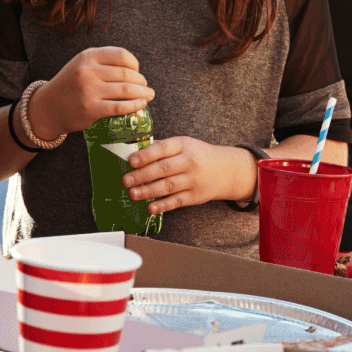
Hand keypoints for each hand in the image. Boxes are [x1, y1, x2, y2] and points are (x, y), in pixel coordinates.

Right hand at [26, 46, 151, 141]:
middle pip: (126, 73)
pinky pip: (119, 106)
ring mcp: (88, 90)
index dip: (134, 64)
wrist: (47, 108)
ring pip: (126, 89)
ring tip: (149, 95)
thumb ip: (102, 63)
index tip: (137, 72)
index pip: (121, 55)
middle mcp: (88, 70)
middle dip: (141, 81)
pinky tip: (141, 104)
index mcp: (87, 56)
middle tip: (146, 86)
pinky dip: (134, 105)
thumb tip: (134, 70)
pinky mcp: (90, 109)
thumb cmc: (69, 87)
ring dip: (142, 93)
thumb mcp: (81, 65)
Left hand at [122, 136, 254, 213]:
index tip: (131, 161)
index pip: (162, 149)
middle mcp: (189, 162)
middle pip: (163, 169)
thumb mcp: (183, 144)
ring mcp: (193, 180)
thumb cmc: (197, 155)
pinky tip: (150, 207)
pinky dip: (163, 205)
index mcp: (183, 145)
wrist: (225, 170)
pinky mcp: (195, 196)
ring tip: (132, 194)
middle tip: (125, 180)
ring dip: (148, 191)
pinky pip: (177, 201)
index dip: (146, 155)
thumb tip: (134, 151)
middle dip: (142, 175)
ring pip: (168, 186)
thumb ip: (161, 147)